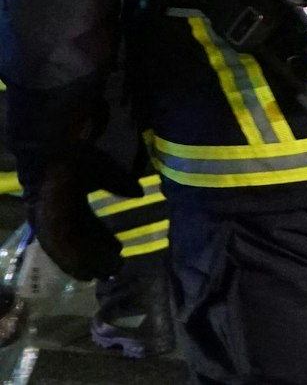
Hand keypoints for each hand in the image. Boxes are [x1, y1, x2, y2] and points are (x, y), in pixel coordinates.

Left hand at [25, 150, 140, 280]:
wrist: (54, 153)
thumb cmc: (78, 158)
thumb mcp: (106, 171)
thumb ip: (120, 182)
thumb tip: (139, 192)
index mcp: (72, 201)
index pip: (88, 226)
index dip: (103, 239)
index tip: (119, 250)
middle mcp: (59, 215)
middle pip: (79, 241)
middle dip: (96, 256)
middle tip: (115, 269)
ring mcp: (50, 221)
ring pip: (69, 250)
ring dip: (85, 264)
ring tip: (103, 276)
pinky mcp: (45, 227)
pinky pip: (58, 252)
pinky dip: (71, 264)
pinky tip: (85, 273)